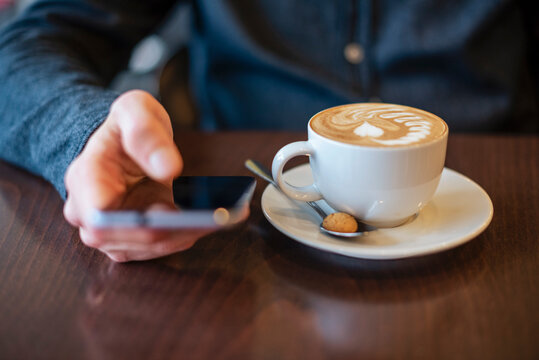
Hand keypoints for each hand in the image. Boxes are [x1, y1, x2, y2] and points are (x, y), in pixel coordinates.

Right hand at [63, 90, 212, 261]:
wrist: (125, 142)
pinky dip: (183, 237)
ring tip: (215, 220)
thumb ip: (145, 132)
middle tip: (206, 218)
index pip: (97, 214)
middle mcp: (88, 212)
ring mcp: (108, 231)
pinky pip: (156, 248)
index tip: (169, 211)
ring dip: (180, 236)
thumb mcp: (135, 110)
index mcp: (85, 177)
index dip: (132, 222)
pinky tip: (207, 223)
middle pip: (123, 238)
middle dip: (167, 231)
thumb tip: (168, 168)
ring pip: (144, 248)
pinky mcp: (129, 241)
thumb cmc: (126, 125)